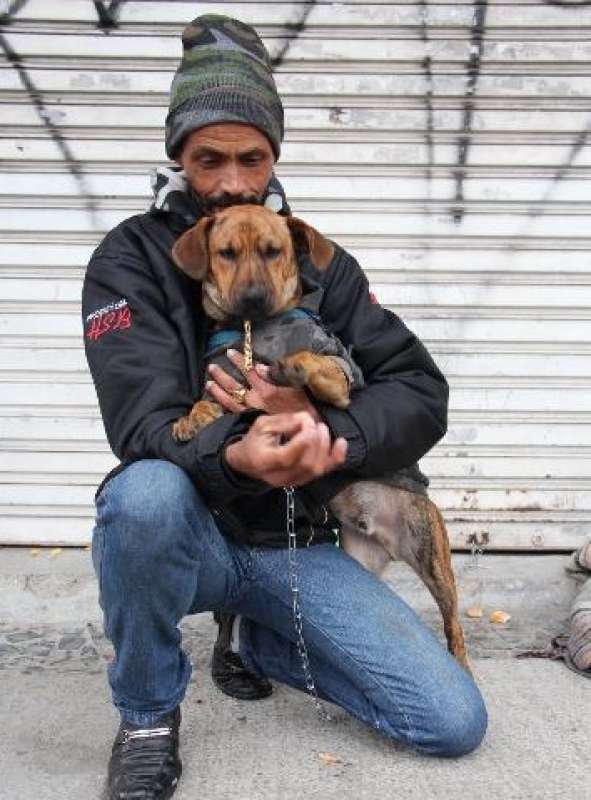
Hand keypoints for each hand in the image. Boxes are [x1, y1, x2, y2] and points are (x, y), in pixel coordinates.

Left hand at [205, 349, 321, 420]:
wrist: (308, 431)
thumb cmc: (306, 408)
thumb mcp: (296, 389)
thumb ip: (277, 377)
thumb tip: (260, 367)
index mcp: (267, 390)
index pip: (249, 372)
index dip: (239, 361)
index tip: (230, 352)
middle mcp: (256, 401)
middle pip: (234, 386)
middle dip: (222, 376)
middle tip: (211, 367)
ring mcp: (253, 411)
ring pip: (230, 400)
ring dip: (219, 390)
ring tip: (208, 382)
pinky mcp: (253, 421)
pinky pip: (234, 413)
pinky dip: (224, 406)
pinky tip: (217, 402)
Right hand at [224, 411, 347, 487]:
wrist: (247, 462)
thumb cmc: (254, 441)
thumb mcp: (262, 424)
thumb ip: (285, 421)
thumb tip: (307, 419)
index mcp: (264, 461)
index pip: (287, 457)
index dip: (303, 440)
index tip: (306, 423)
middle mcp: (278, 477)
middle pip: (306, 464)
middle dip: (316, 441)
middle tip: (314, 424)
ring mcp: (292, 482)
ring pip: (316, 470)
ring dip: (325, 447)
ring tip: (322, 429)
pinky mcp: (303, 481)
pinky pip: (323, 473)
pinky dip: (335, 458)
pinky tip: (342, 443)